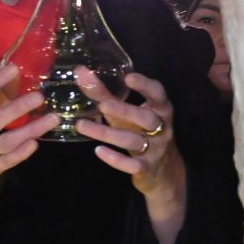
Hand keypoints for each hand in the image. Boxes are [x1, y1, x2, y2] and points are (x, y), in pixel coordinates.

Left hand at [76, 69, 188, 243]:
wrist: (162, 170)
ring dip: (108, 134)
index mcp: (160, 109)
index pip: (157, 94)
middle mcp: (161, 128)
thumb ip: (105, 93)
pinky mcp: (146, 167)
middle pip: (146, 118)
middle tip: (103, 105)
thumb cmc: (140, 132)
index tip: (128, 77)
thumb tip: (80, 72)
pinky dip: (115, 159)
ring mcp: (155, 149)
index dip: (145, 85)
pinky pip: (132, 164)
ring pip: (133, 140)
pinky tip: (98, 151)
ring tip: (82, 126)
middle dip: (125, 110)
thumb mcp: (125, 113)